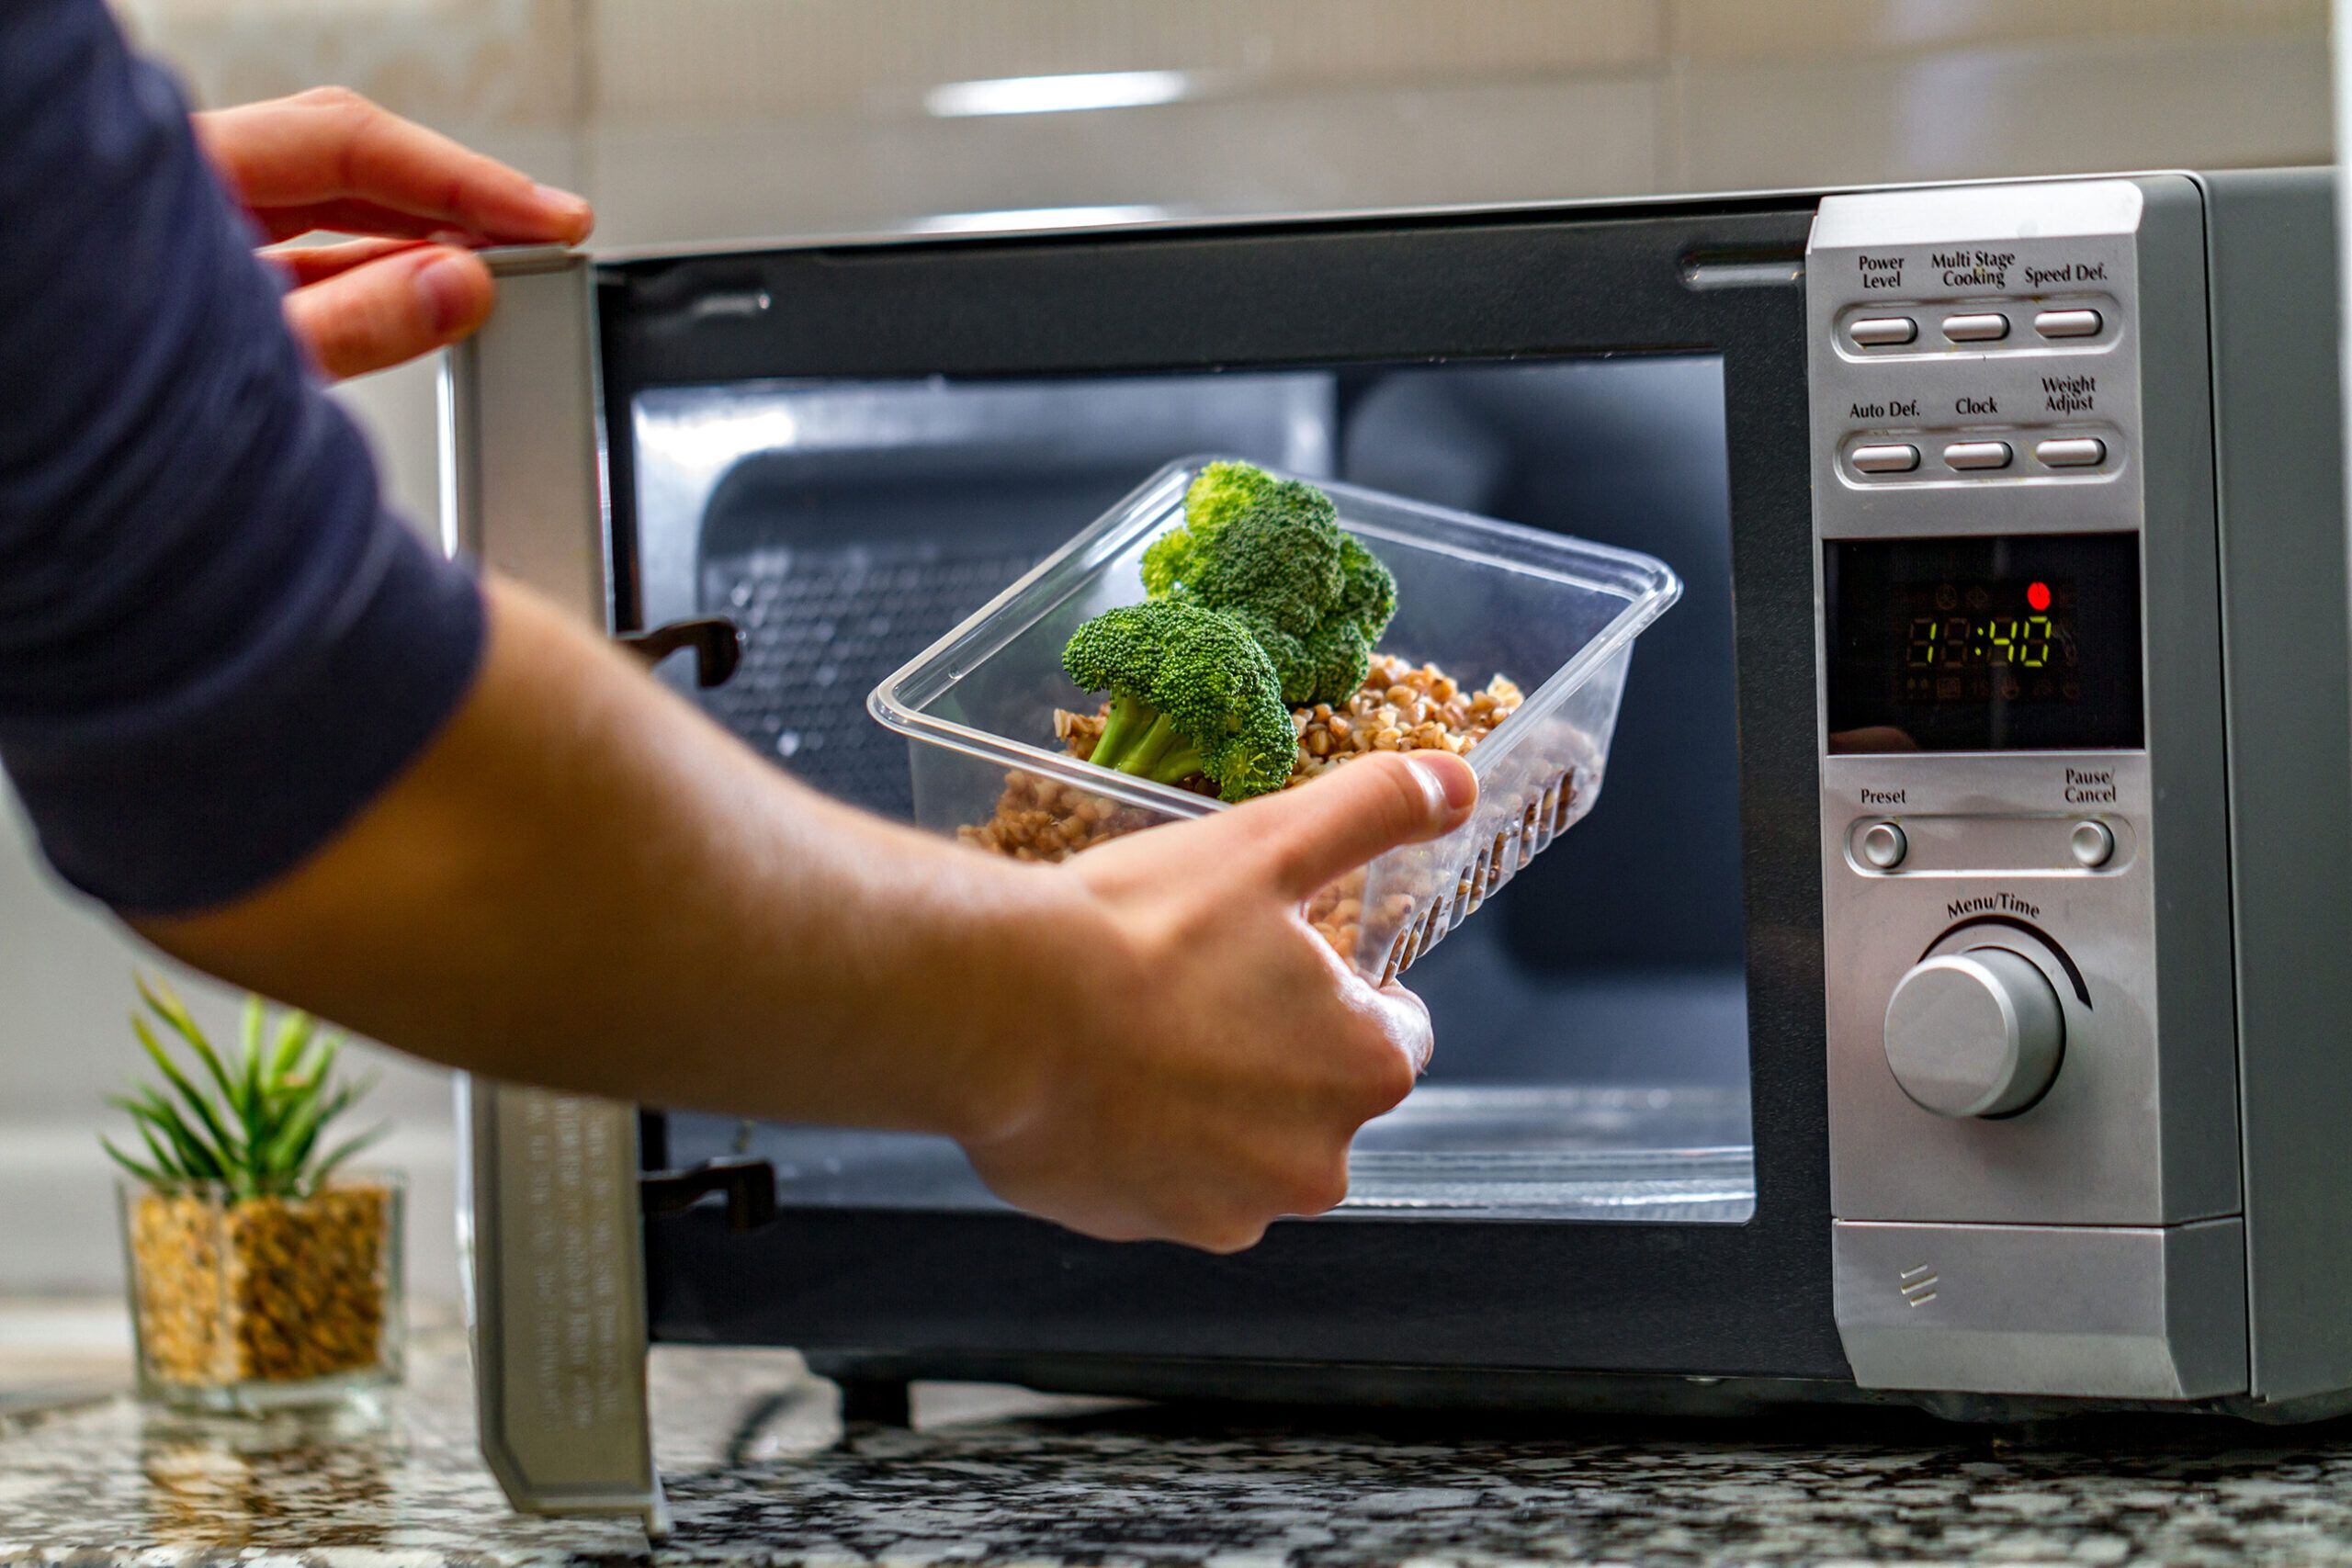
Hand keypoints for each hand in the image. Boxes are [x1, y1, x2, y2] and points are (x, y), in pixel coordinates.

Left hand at [193, 87, 593, 378]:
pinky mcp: (196, 280)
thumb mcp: (232, 368)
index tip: (548, 218)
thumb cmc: (81, 414)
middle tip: (546, 232)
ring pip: (323, 203)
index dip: (462, 177)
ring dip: (420, 235)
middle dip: (454, 195)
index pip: (345, 140)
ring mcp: (185, 231)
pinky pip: (298, 254)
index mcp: (176, 174)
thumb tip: (459, 286)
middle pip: (343, 155)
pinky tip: (429, 292)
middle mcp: (181, 185)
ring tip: (501, 265)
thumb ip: (349, 325)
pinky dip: (373, 270)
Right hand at [962, 749, 1478, 1251]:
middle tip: (1196, 985)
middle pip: (1317, 1095)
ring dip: (1209, 1100)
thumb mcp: (1270, 843)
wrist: (1000, 1011)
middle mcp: (1317, 1160)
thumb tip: (1452, 782)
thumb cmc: (1139, 930)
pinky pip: (1166, 1181)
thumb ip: (1373, 810)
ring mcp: (1232, 1206)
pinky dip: (1145, 1141)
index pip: (1394, 1032)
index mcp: (1367, 1068)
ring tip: (1139, 1031)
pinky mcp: (1150, 1227)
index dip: (1341, 988)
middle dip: (1273, 1048)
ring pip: (1241, 1143)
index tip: (1278, 959)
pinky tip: (1099, 1082)